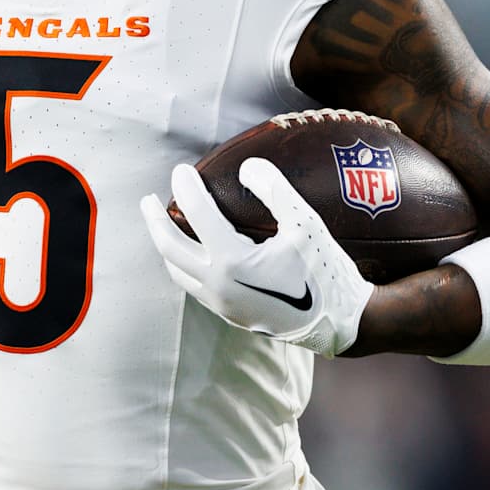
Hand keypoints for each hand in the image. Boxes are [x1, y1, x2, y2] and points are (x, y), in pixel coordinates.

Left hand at [140, 157, 373, 355]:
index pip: (197, 214)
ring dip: (166, 245)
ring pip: (177, 270)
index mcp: (233, 261)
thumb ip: (275, 190)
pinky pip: (193, 286)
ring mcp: (221, 303)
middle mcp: (218, 285)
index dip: (186, 187)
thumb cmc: (325, 270)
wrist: (339, 322)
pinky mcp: (228, 314)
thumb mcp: (306, 223)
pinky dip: (183, 264)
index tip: (182, 169)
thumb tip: (246, 167)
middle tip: (149, 199)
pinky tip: (192, 251)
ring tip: (165, 223)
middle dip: (155, 220)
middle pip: (169, 246)